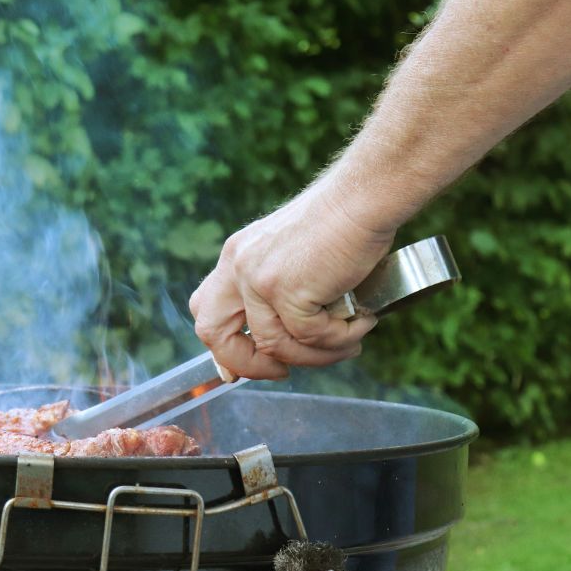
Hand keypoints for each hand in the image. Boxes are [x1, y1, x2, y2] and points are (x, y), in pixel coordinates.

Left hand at [188, 185, 394, 379]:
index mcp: (236, 257)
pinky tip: (362, 322)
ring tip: (349, 343)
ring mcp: (260, 278)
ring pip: (275, 345)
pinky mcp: (288, 289)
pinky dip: (340, 339)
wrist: (364, 197)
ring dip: (316, 356)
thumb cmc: (341, 224)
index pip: (206, 308)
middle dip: (247, 364)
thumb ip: (277, 287)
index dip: (219, 346)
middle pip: (213, 332)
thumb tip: (282, 338)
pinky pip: (310, 337)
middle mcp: (238, 266)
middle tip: (284, 373)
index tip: (243, 367)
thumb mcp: (292, 253)